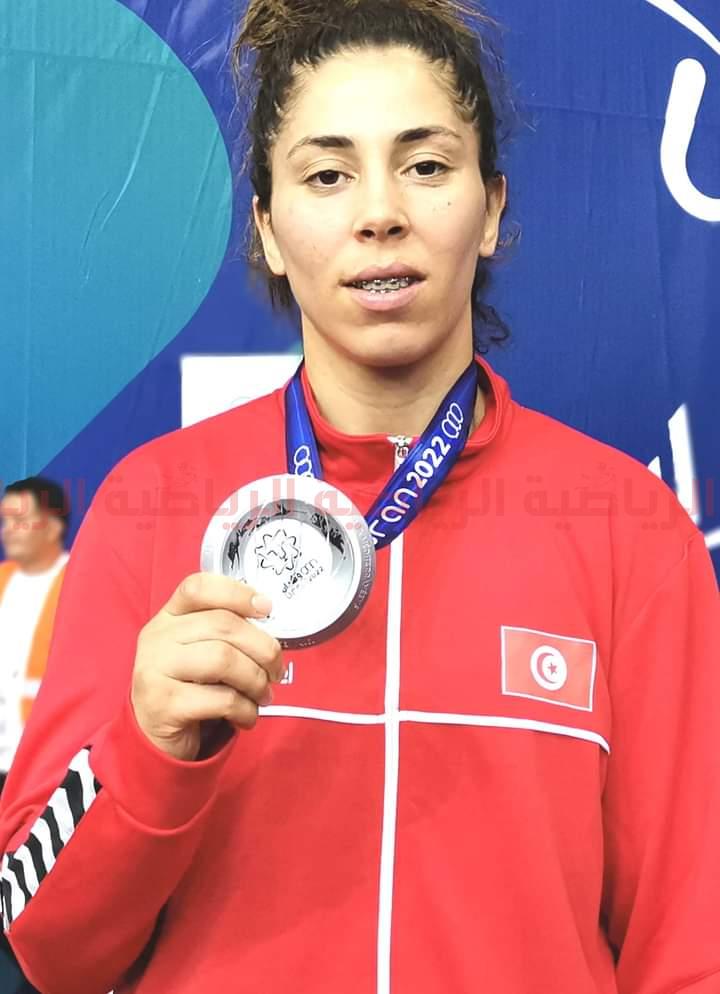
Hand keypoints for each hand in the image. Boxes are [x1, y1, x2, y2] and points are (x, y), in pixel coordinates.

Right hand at [131, 573, 283, 760]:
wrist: (153, 735)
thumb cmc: (188, 687)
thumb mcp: (198, 650)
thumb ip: (225, 631)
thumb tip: (270, 624)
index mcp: (169, 616)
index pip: (199, 587)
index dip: (237, 592)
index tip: (266, 608)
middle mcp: (157, 637)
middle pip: (223, 625)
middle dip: (263, 649)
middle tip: (276, 671)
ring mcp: (155, 669)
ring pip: (224, 659)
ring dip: (256, 680)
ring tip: (263, 696)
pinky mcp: (163, 704)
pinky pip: (221, 699)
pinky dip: (245, 709)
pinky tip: (246, 716)